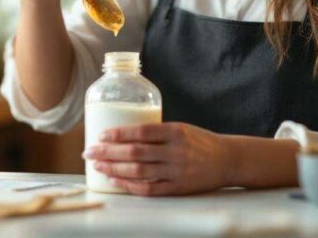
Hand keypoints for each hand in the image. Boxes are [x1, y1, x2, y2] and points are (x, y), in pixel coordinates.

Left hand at [83, 122, 231, 195]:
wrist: (227, 160)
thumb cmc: (199, 141)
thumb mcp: (181, 129)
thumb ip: (156, 133)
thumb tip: (122, 136)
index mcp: (175, 132)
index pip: (141, 131)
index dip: (119, 134)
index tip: (102, 135)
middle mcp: (175, 151)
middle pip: (135, 152)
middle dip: (108, 152)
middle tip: (90, 152)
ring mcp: (176, 171)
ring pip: (139, 171)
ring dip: (114, 168)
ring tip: (98, 165)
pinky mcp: (178, 187)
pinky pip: (149, 188)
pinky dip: (130, 184)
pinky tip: (115, 180)